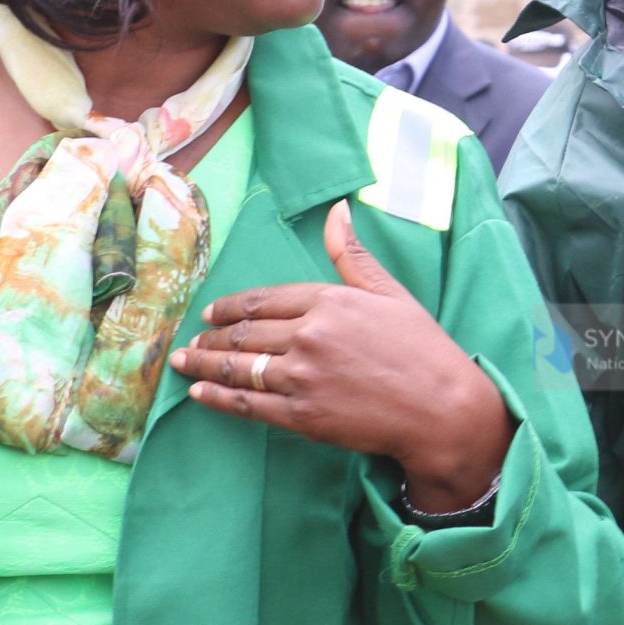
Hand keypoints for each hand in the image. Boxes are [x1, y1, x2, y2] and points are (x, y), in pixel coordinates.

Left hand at [172, 202, 513, 512]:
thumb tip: (338, 210)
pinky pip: (247, 404)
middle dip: (212, 335)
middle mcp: (309, 335)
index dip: (232, 306)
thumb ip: (352, 255)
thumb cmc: (422, 349)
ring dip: (205, 362)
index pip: (265, 300)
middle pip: (245, 332)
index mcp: (329, 301)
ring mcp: (302, 376)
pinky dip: (217, 397)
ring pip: (239, 366)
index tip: (211, 311)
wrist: (440, 408)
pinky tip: (199, 392)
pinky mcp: (302, 415)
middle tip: (192, 338)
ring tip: (183, 361)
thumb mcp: (391, 292)